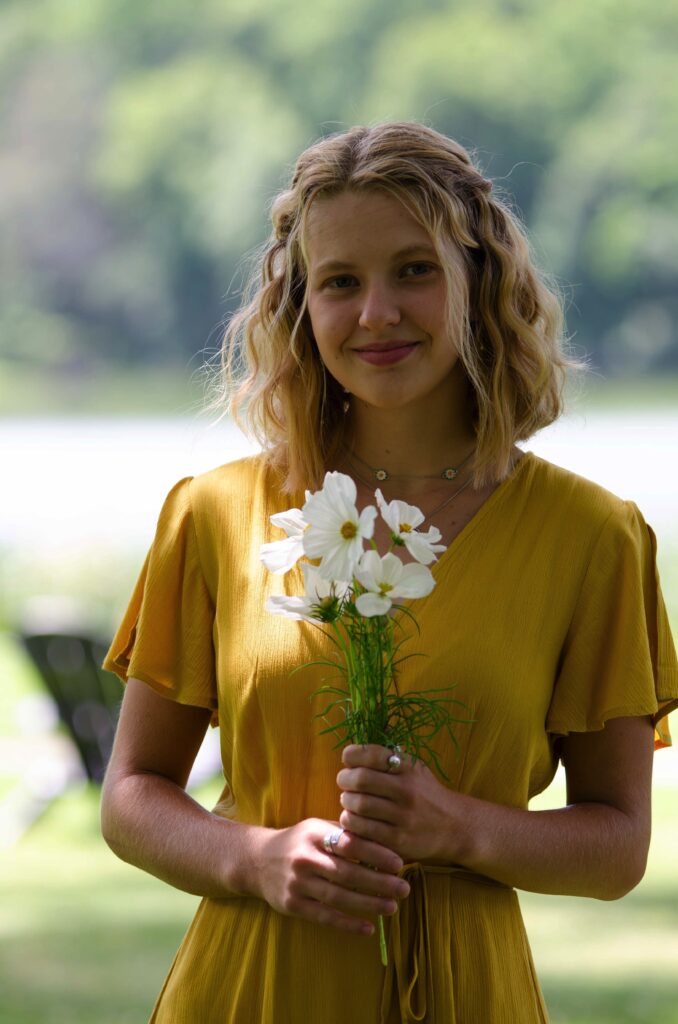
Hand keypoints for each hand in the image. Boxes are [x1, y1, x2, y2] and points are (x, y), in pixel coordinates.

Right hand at [253, 817, 409, 935]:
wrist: (256, 861)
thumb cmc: (298, 843)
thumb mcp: (316, 828)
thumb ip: (344, 835)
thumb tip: (384, 846)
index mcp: (314, 833)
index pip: (350, 843)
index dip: (376, 854)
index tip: (399, 863)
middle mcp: (305, 857)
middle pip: (348, 873)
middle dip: (379, 882)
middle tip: (403, 888)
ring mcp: (297, 883)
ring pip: (339, 897)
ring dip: (369, 904)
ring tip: (392, 907)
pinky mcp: (292, 905)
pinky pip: (325, 917)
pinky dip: (348, 924)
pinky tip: (368, 928)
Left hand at [337, 744, 461, 863]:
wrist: (455, 827)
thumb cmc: (426, 794)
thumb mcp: (415, 770)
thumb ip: (387, 760)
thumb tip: (350, 755)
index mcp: (409, 768)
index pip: (371, 753)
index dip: (352, 755)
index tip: (348, 760)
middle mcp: (407, 790)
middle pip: (360, 780)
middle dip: (344, 779)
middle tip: (345, 783)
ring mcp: (403, 817)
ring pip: (358, 806)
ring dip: (346, 803)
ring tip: (350, 802)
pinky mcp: (398, 841)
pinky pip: (363, 831)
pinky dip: (351, 824)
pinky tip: (356, 820)